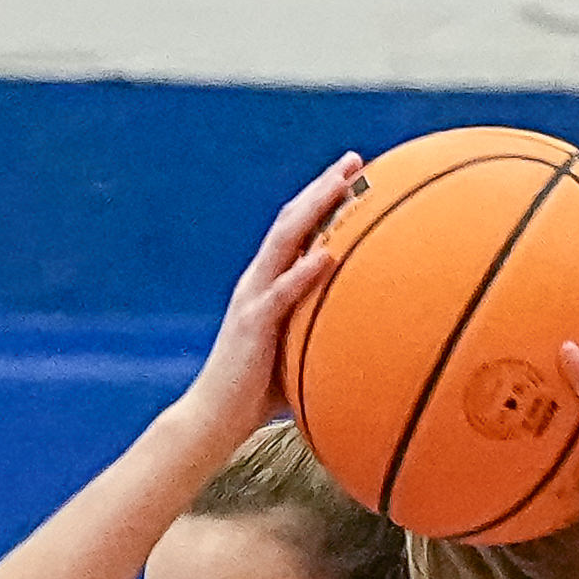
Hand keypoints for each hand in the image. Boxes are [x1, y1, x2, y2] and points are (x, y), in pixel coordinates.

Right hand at [177, 156, 360, 455]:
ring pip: (283, 242)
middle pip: (290, 221)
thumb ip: (321, 330)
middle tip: (353, 160)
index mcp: (267, 284)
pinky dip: (304, 272)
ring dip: (314, 211)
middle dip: (322, 187)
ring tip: (342, 187)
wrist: (213, 418)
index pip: (294, 229)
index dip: (321, 198)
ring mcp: (253, 299)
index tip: (353, 174)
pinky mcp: (253, 325)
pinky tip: (328, 255)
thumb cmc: (258, 392)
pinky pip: (281, 294)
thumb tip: (365, 331)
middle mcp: (257, 281)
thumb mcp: (296, 350)